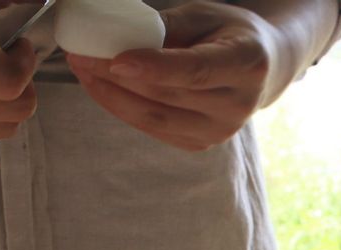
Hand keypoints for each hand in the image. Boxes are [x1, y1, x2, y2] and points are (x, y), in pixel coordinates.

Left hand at [66, 1, 277, 151]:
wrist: (261, 69)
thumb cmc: (228, 33)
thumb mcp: (204, 15)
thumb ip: (165, 26)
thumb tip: (114, 32)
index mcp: (246, 65)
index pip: (195, 71)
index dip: (154, 68)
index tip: (115, 60)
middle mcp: (237, 105)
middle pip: (169, 97)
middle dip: (118, 78)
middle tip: (80, 55)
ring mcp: (221, 131)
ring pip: (157, 119)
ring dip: (113, 97)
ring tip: (83, 70)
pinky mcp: (202, 144)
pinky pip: (156, 130)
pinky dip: (125, 110)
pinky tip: (103, 89)